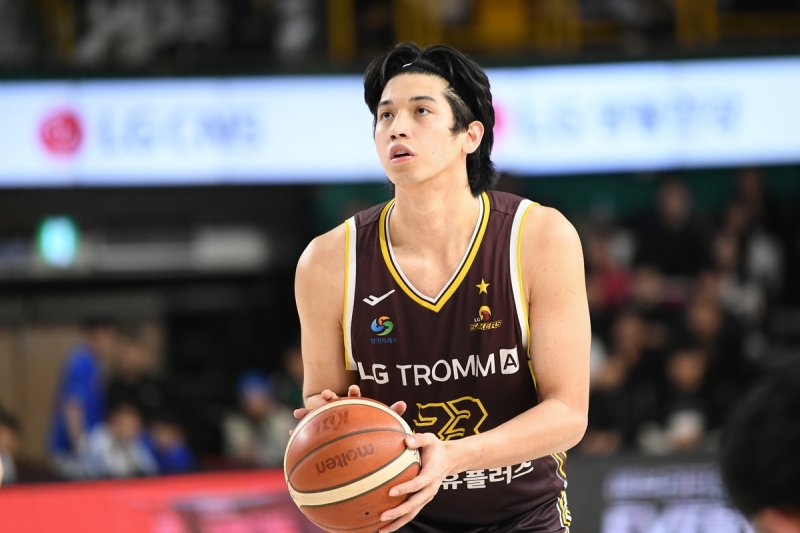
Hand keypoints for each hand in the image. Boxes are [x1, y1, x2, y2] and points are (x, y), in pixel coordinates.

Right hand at [291, 385, 406, 429]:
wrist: (361, 443)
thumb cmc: (373, 429)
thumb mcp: (384, 422)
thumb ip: (392, 413)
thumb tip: (403, 403)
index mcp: (356, 407)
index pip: (355, 397)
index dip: (354, 393)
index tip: (354, 389)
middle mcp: (341, 411)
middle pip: (334, 402)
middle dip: (329, 398)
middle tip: (327, 395)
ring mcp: (330, 420)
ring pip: (317, 415)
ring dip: (309, 412)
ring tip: (299, 412)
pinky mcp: (321, 431)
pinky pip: (310, 431)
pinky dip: (300, 431)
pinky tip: (291, 432)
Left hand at [377, 432, 451, 531]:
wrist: (451, 460)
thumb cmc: (436, 448)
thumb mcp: (430, 439)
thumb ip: (418, 439)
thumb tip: (405, 440)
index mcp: (431, 475)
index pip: (417, 484)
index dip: (405, 488)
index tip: (391, 492)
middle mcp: (430, 489)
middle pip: (414, 505)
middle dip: (398, 512)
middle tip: (382, 516)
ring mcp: (427, 497)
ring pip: (413, 513)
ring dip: (398, 522)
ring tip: (381, 530)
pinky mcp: (423, 500)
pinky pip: (411, 512)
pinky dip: (399, 520)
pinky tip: (385, 525)